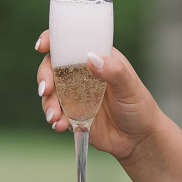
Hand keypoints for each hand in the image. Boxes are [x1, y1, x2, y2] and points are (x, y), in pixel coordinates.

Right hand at [36, 30, 160, 161]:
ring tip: (55, 117)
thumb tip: (91, 58)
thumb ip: (114, 71)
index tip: (42, 46)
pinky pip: (56, 113)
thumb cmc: (139, 107)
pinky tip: (60, 126)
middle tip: (46, 89)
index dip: (53, 41)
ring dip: (48, 103)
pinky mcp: (71, 114)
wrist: (138, 140)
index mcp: (96, 58)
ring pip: (50, 92)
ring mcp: (74, 95)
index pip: (70, 44)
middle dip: (44, 77)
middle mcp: (81, 74)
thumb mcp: (130, 87)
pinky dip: (54, 119)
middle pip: (52, 67)